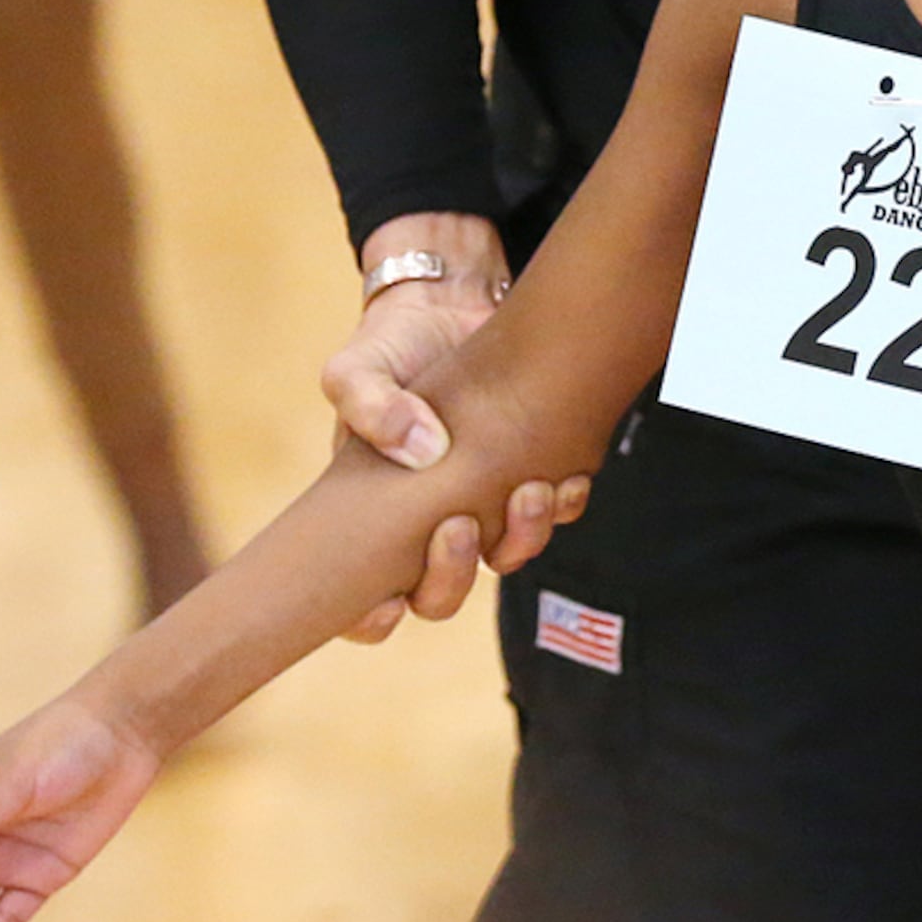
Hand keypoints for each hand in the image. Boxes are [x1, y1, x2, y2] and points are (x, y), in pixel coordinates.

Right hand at [322, 218, 585, 641]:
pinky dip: (564, 503)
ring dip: (522, 539)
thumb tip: (421, 451)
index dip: (372, 619)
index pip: (363, 599)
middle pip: (438, 595)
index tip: (388, 606)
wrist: (451, 302)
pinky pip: (554, 513)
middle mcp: (428, 522)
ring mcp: (481, 502)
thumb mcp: (356, 371)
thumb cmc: (390, 346)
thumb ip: (368, 406)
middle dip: (451, 577)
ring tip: (528, 491)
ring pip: (505, 557)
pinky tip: (566, 477)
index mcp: (370, 517)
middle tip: (458, 526)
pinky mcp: (527, 470)